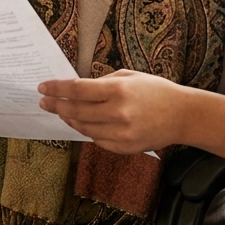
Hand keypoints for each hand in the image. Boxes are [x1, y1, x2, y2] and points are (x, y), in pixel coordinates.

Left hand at [38, 70, 187, 153]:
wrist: (182, 115)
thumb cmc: (156, 90)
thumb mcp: (129, 76)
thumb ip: (103, 82)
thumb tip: (77, 88)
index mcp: (118, 90)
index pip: (77, 90)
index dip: (57, 89)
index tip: (43, 88)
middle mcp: (117, 113)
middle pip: (76, 111)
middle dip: (56, 106)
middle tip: (44, 102)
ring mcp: (121, 134)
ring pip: (83, 128)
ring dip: (69, 119)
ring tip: (62, 112)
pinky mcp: (124, 147)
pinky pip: (97, 140)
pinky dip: (87, 131)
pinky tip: (82, 123)